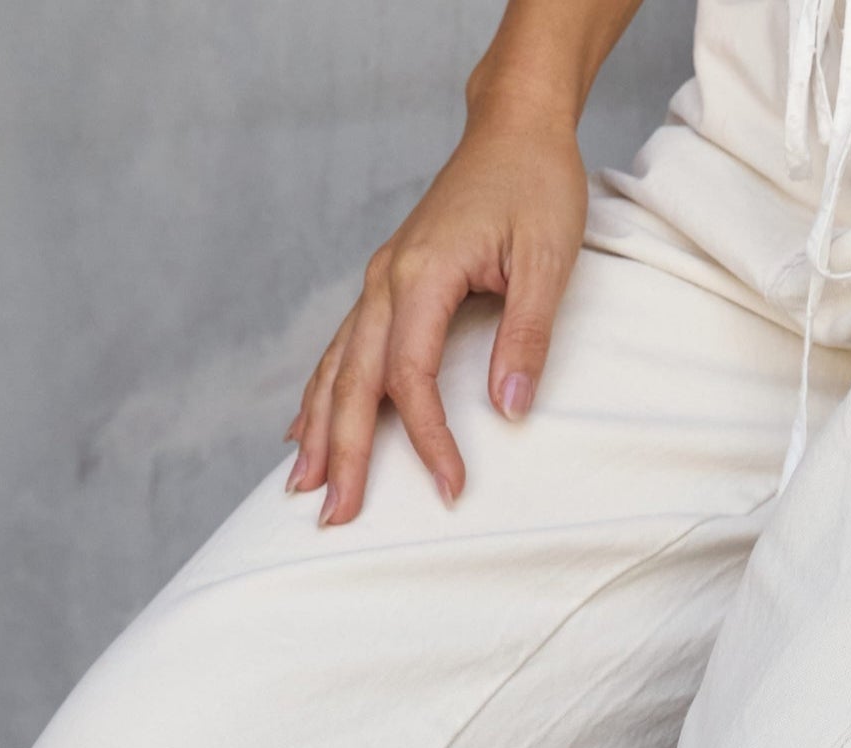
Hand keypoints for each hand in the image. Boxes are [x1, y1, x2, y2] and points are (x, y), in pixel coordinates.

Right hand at [288, 74, 589, 525]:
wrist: (515, 128)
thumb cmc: (537, 186)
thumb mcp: (548, 261)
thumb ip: (527, 337)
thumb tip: (510, 411)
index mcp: (421, 275)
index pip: (411, 376)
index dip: (427, 437)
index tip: (450, 486)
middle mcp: (386, 280)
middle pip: (355, 382)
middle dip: (343, 452)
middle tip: (335, 516)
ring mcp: (380, 281)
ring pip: (337, 366)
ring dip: (319, 429)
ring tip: (303, 486)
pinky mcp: (388, 283)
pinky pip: (344, 347)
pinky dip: (322, 393)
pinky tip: (304, 429)